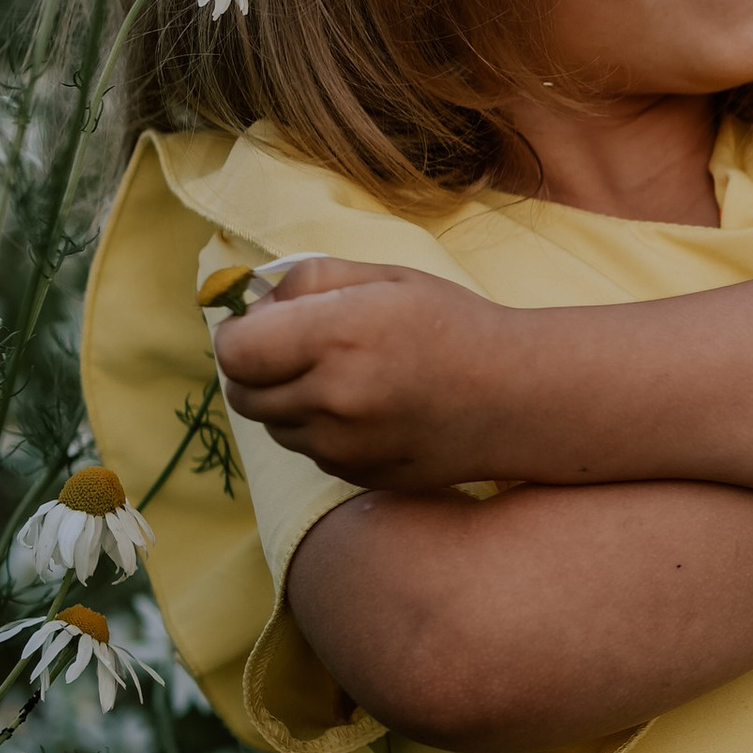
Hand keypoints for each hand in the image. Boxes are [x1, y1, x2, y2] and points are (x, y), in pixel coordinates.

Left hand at [211, 256, 526, 491]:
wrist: (518, 396)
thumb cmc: (452, 325)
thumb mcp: (383, 278)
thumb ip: (307, 280)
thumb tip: (254, 306)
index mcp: (333, 337)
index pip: (234, 351)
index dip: (238, 334)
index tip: (262, 324)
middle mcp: (331, 399)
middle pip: (243, 394)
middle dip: (257, 368)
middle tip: (299, 347)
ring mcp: (343, 446)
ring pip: (274, 426)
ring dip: (289, 401)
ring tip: (344, 376)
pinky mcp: (356, 475)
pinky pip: (310, 451)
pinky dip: (321, 430)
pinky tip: (368, 407)